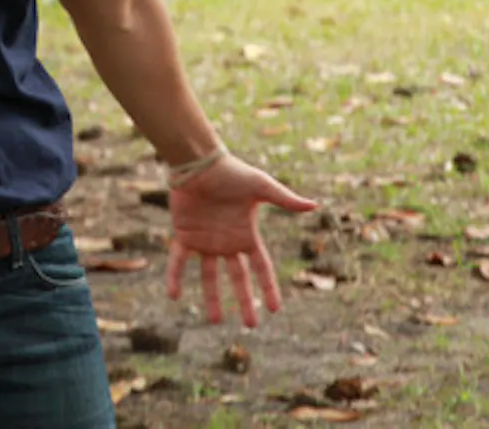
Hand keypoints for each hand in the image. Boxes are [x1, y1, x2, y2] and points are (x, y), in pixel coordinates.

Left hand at [166, 154, 317, 327]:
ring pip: (208, 275)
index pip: (261, 267)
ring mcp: (205, 240)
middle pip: (237, 277)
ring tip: (215, 320)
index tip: (274, 309)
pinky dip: (175, 277)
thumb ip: (285, 199)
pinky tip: (173, 295)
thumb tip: (315, 205)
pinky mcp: (184, 234)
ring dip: (211, 297)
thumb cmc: (231, 172)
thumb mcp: (261, 186)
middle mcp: (226, 242)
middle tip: (250, 325)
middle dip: (244, 300)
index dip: (267, 287)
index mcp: (246, 234)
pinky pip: (179, 260)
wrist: (199, 162)